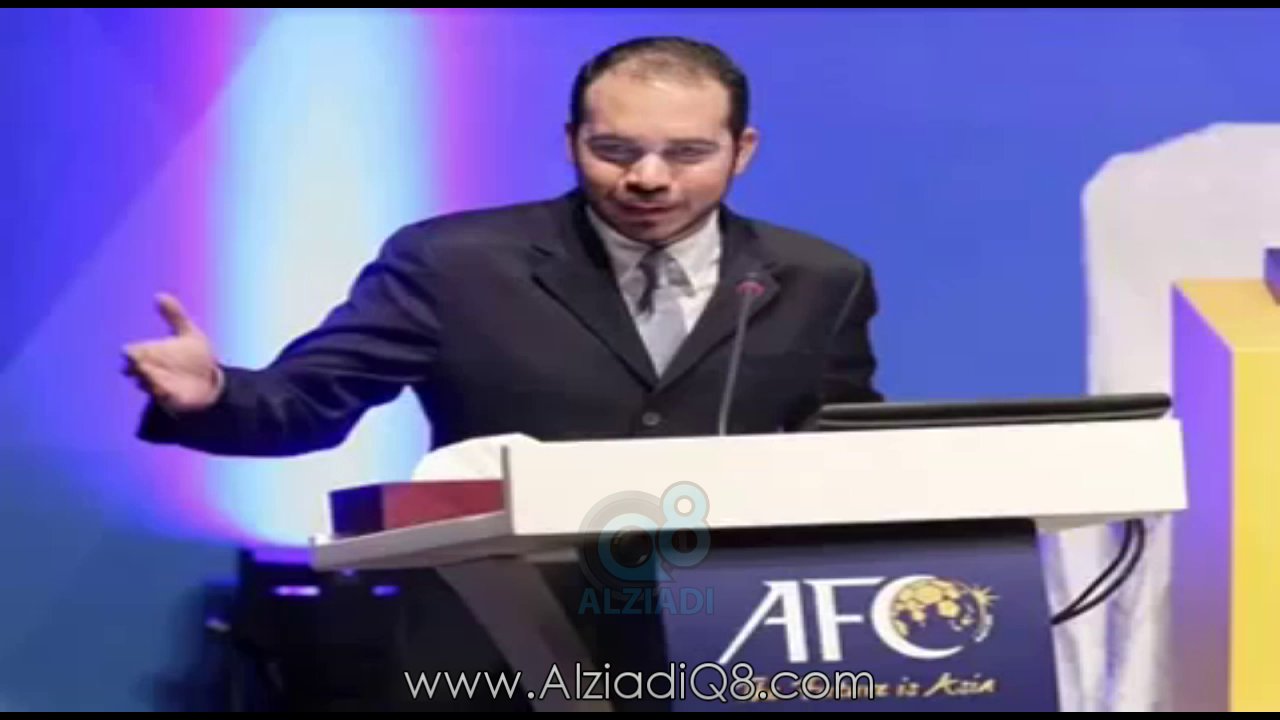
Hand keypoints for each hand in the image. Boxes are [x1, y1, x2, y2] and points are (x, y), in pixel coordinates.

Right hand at [123, 293, 222, 412]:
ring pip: (144, 384)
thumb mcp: (189, 333)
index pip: (130, 352)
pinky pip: (162, 398)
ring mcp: (159, 385)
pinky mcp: (170, 399)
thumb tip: (159, 295)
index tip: (133, 352)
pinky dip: (162, 394)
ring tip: (151, 377)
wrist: (213, 381)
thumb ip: (175, 315)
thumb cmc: (196, 356)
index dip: (131, 353)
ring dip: (147, 380)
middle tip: (140, 364)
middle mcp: (151, 369)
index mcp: (152, 352)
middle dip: (134, 367)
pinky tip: (165, 391)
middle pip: (132, 369)